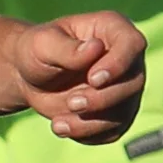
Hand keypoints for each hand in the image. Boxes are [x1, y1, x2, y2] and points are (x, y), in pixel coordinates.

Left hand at [10, 11, 145, 141]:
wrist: (29, 76)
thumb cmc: (36, 51)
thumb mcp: (42, 44)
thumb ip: (66, 48)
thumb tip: (95, 48)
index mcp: (112, 29)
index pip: (132, 44)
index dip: (119, 64)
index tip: (93, 79)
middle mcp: (126, 59)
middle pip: (132, 83)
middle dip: (101, 99)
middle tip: (71, 103)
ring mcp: (124, 87)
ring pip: (124, 111)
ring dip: (92, 121)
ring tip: (58, 124)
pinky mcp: (117, 113)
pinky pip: (112, 130)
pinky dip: (88, 133)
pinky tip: (62, 127)